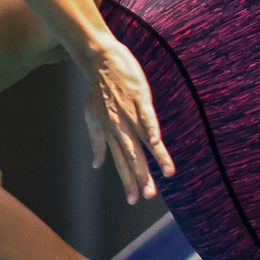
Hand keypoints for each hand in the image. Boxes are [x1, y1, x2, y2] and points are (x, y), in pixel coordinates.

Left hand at [83, 42, 173, 203]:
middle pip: (132, 156)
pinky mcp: (138, 98)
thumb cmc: (97, 90)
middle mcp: (119, 126)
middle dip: (141, 177)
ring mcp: (129, 112)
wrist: (98, 59)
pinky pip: (146, 116)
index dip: (127, 181)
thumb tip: (96, 165)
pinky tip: (156, 141)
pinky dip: (151, 128)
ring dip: (155, 157)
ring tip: (167, 173)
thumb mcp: (91, 117)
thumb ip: (96, 142)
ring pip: (142, 139)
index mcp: (110, 132)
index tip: (133, 200)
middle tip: (149, 196)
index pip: (121, 162)